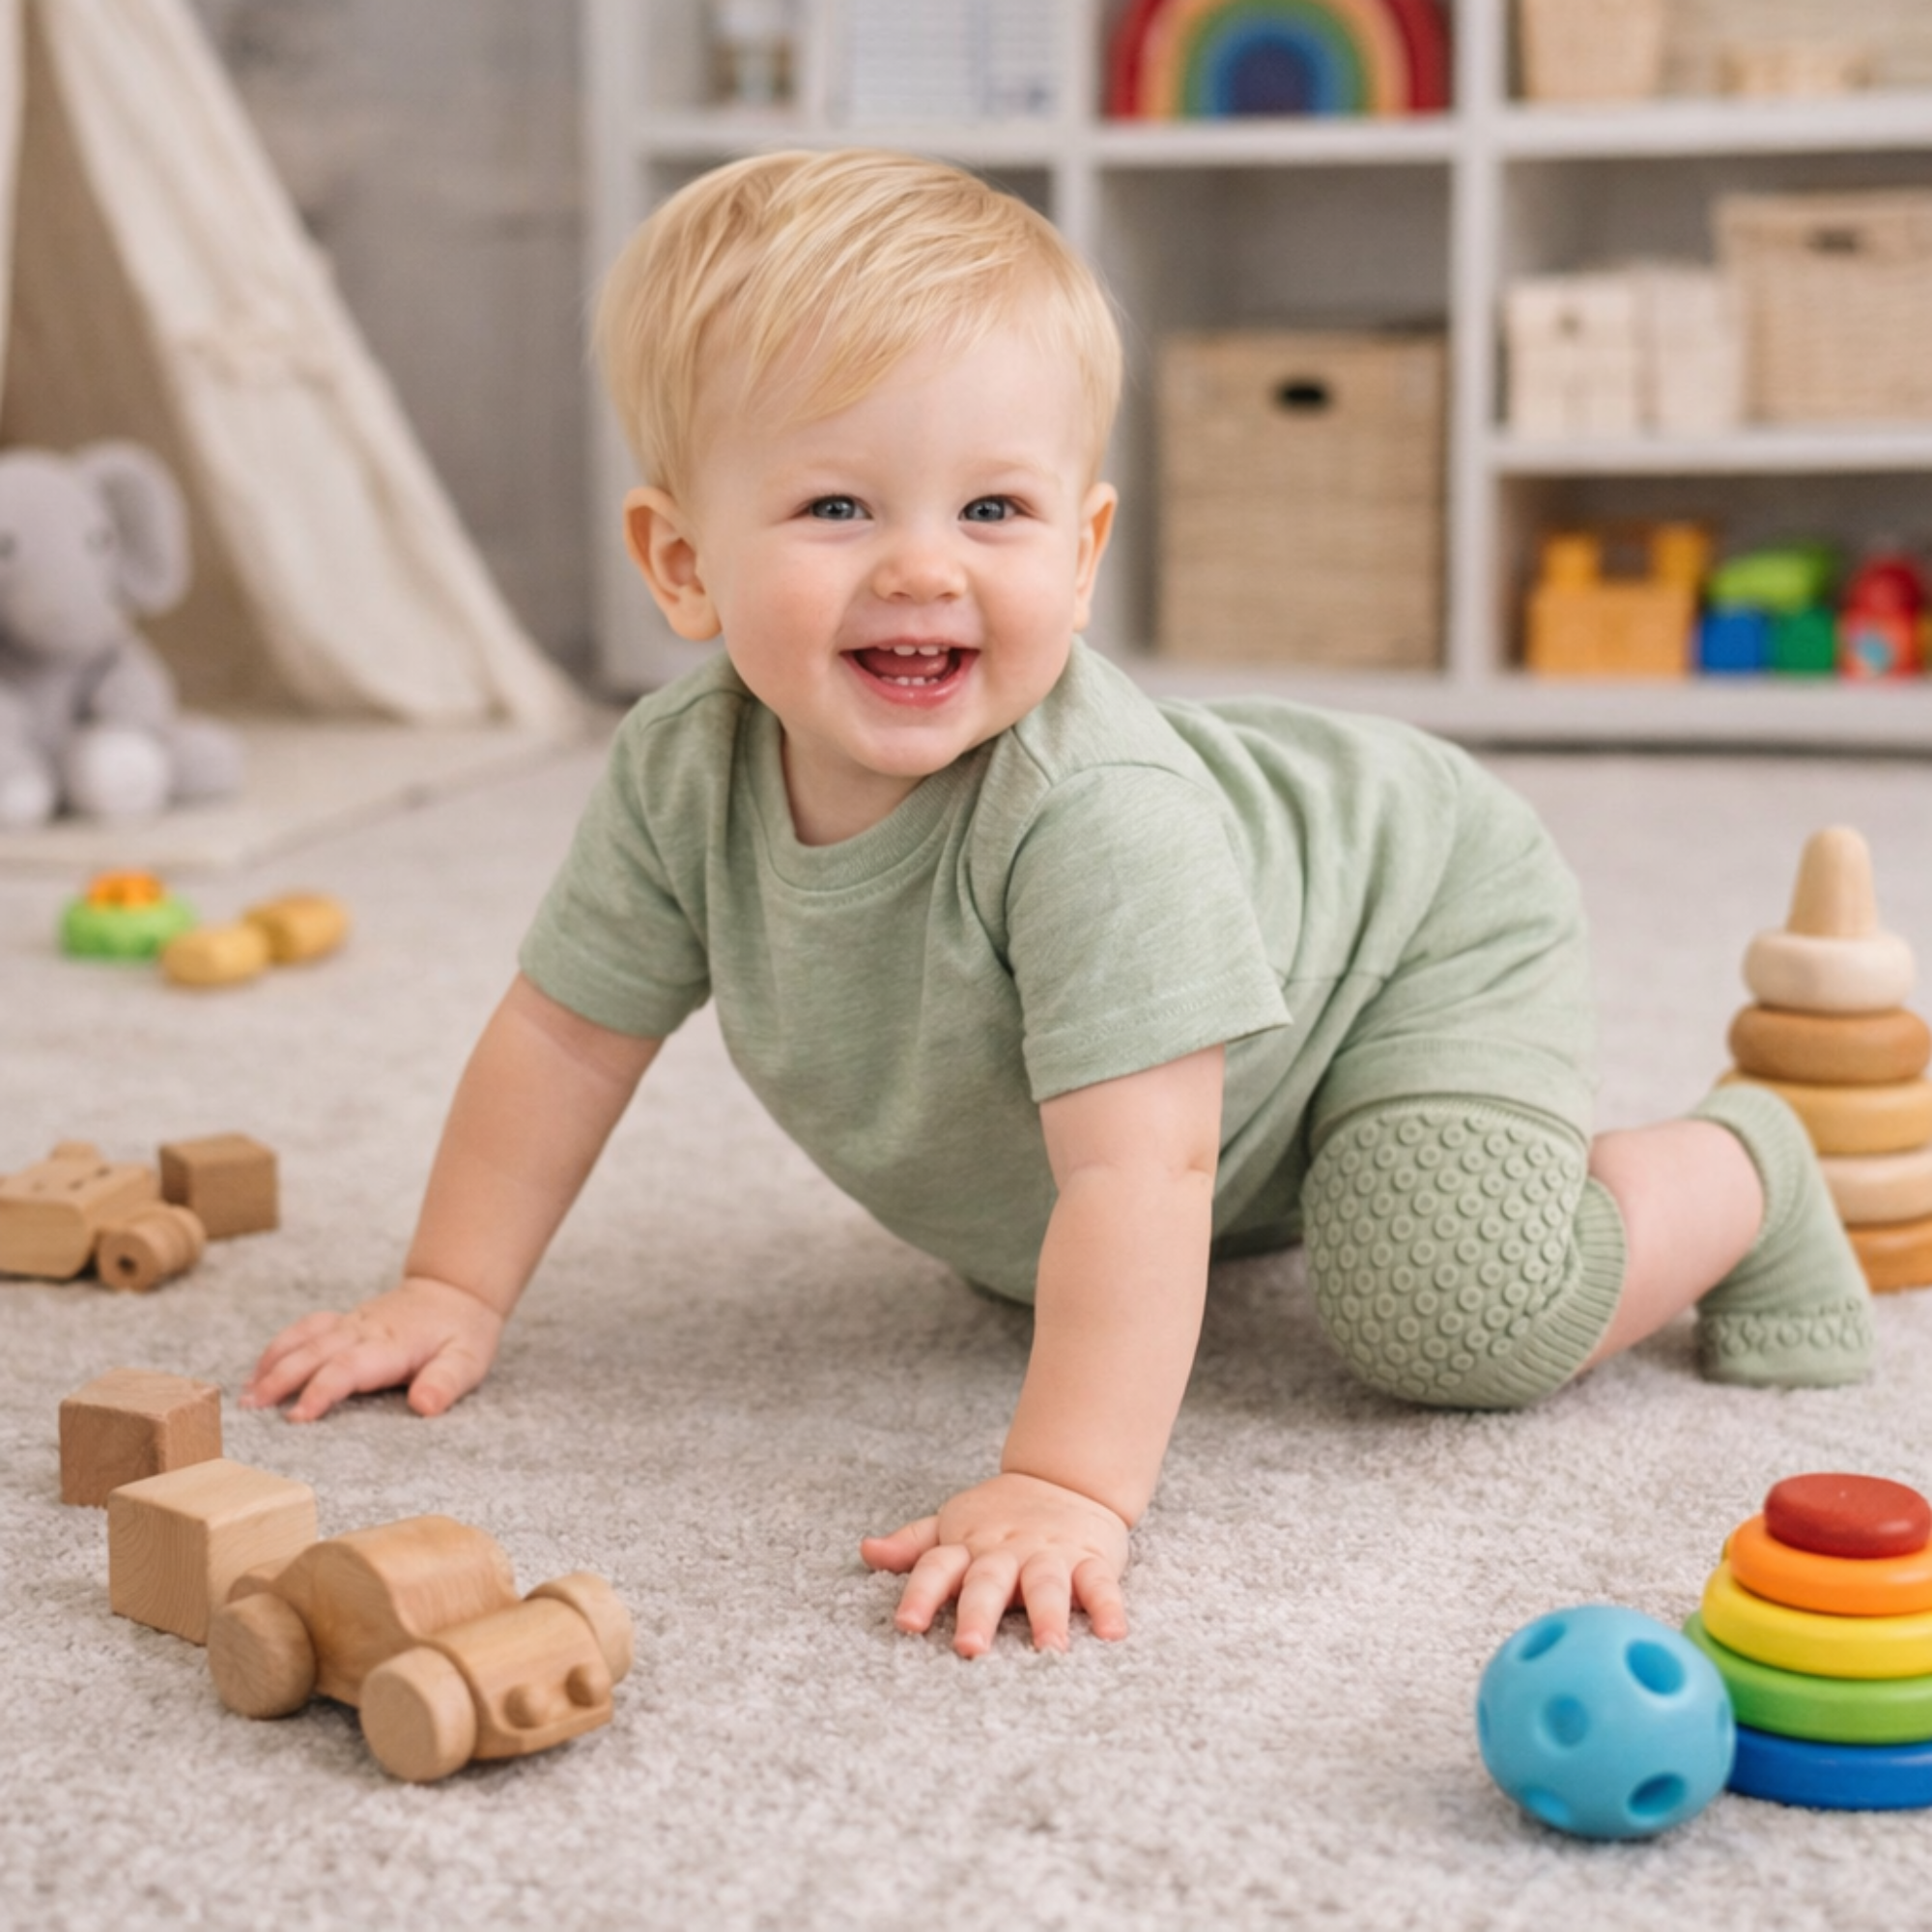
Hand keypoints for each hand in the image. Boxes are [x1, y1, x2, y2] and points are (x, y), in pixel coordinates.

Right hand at [240, 1276, 503, 1421]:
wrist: (457, 1289)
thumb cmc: (463, 1332)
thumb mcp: (467, 1360)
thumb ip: (445, 1382)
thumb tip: (424, 1405)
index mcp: (391, 1344)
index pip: (348, 1368)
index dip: (320, 1392)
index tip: (296, 1418)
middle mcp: (364, 1331)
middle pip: (314, 1353)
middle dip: (280, 1379)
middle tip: (250, 1409)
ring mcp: (351, 1323)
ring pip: (303, 1338)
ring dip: (272, 1363)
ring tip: (245, 1394)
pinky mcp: (344, 1321)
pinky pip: (306, 1329)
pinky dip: (280, 1347)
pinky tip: (260, 1370)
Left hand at [860, 1471, 1129, 1656]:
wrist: (1067, 1477)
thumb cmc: (1000, 1516)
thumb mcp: (954, 1525)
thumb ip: (914, 1544)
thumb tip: (867, 1552)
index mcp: (970, 1545)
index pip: (938, 1566)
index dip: (921, 1594)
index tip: (906, 1624)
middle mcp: (1008, 1551)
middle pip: (989, 1581)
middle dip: (980, 1613)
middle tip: (971, 1649)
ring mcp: (1050, 1555)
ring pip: (1047, 1584)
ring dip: (1048, 1616)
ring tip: (1049, 1649)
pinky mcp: (1091, 1560)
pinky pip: (1101, 1584)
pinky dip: (1108, 1607)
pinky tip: (1112, 1634)